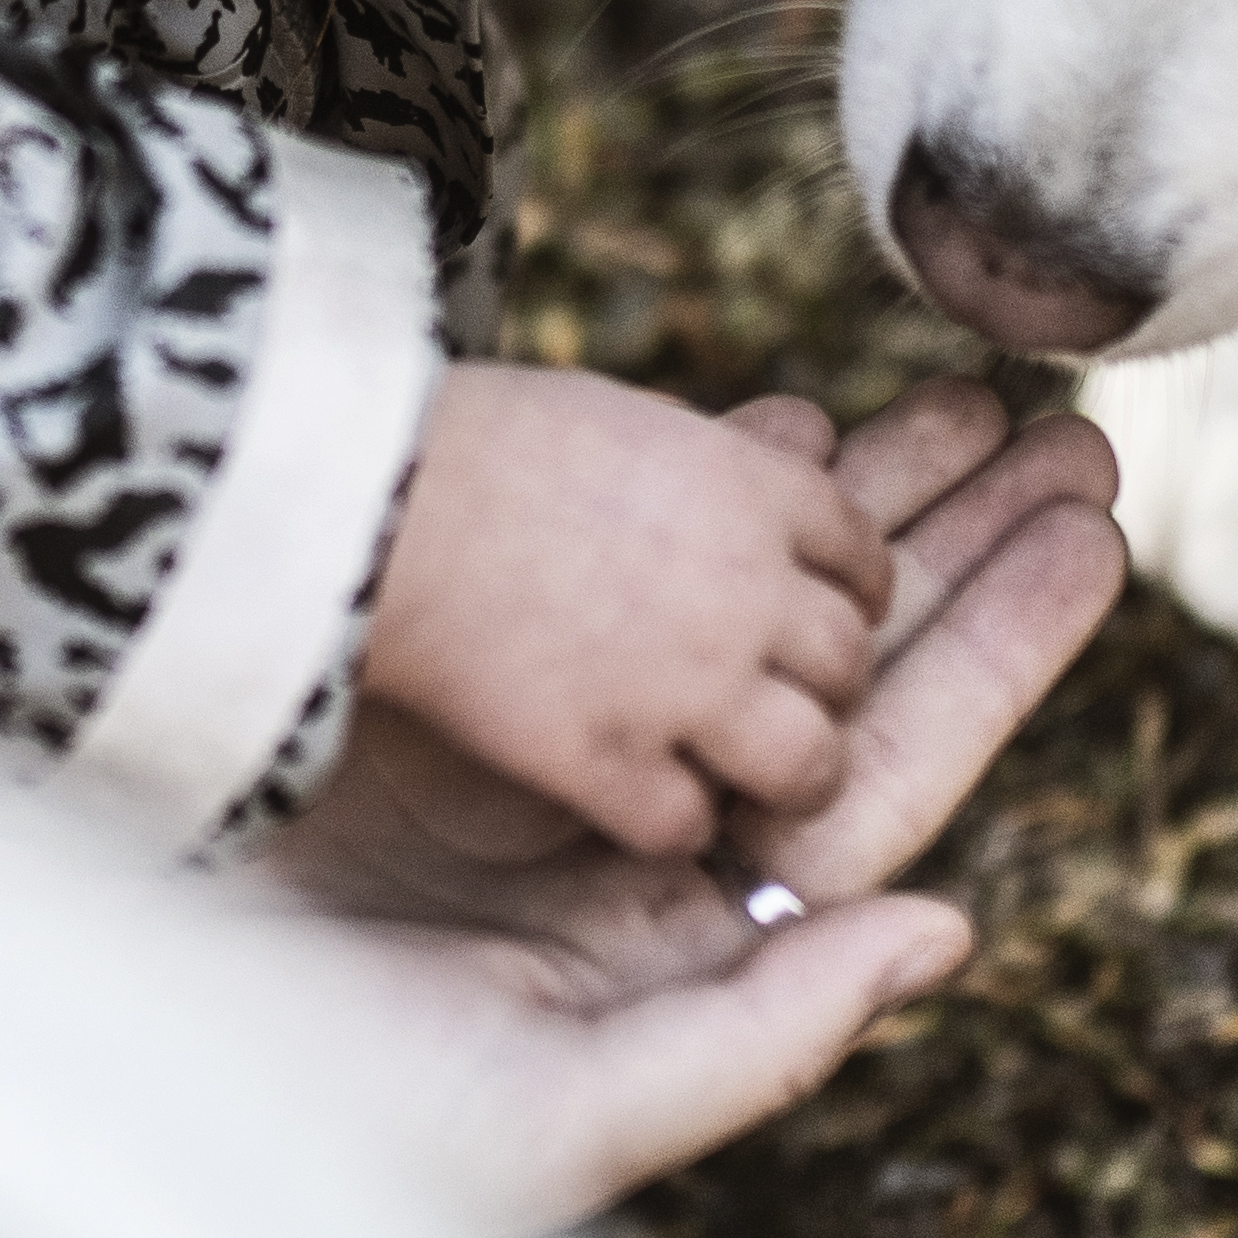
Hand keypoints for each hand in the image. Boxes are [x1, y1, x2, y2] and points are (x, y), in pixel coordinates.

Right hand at [246, 383, 1129, 1224]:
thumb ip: (756, 1038)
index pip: (875, 783)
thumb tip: (948, 929)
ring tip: (950, 391)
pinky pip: (603, 576)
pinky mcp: (440, 696)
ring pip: (729, 611)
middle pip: (833, 678)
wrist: (76, 1049)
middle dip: (947, 551)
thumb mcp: (552, 1118)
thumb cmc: (301, 1125)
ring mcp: (531, 770)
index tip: (1092, 532)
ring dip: (836, 502)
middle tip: (1067, 424)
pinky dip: (680, 492)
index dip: (991, 655)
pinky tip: (765, 416)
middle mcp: (621, 861)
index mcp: (671, 957)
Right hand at [359, 358, 901, 853]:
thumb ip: (717, 453)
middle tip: (779, 693)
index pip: (863, 557)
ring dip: (784, 768)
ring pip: (808, 761)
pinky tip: (637, 801)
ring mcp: (687, 687)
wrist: (374, 497)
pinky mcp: (607, 762)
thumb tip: (804, 442)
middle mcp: (746, 594)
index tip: (824, 609)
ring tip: (747, 774)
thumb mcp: (623, 412)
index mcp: (752, 490)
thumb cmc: (474, 440)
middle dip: (825, 682)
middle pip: (847, 662)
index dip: (851, 593)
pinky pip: (688, 825)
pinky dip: (669, 820)